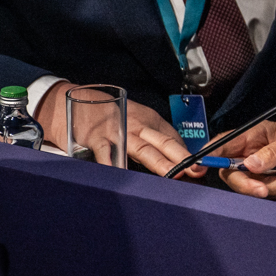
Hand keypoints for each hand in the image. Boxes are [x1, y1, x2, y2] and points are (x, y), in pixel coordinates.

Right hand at [35, 82, 206, 179]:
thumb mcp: (135, 121)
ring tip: (171, 174)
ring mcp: (117, 131)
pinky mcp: (97, 138)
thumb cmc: (109, 115)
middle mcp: (136, 124)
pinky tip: (123, 174)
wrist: (74, 101)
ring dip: (157, 162)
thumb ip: (152, 138)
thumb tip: (175, 156)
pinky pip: (108, 153)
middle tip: (196, 170)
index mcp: (148, 120)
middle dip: (180, 157)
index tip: (201, 167)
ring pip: (141, 148)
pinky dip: (115, 164)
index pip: (172, 137)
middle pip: (162, 142)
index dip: (186, 153)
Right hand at [216, 121, 275, 198]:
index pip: (224, 143)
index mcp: (254, 136)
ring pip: (250, 186)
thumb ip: (273, 152)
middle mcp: (252, 153)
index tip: (201, 166)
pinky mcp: (269, 184)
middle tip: (263, 189)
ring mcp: (260, 171)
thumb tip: (249, 164)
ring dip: (275, 185)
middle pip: (231, 172)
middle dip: (246, 184)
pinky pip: (266, 194)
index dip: (210, 154)